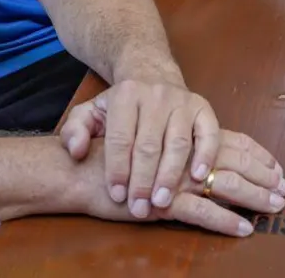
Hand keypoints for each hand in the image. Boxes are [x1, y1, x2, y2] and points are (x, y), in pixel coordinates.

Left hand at [59, 78, 221, 219]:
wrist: (151, 75)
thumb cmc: (120, 105)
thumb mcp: (90, 111)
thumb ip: (75, 130)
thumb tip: (77, 151)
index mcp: (125, 95)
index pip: (120, 138)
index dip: (118, 169)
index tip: (117, 195)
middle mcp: (155, 95)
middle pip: (148, 144)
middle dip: (143, 181)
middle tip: (139, 208)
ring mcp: (182, 101)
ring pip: (178, 143)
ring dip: (170, 176)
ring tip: (162, 202)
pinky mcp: (203, 108)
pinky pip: (209, 133)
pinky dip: (205, 155)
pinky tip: (197, 177)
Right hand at [63, 126, 284, 236]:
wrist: (78, 169)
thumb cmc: (111, 155)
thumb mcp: (147, 141)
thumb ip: (173, 146)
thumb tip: (204, 161)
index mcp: (184, 136)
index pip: (231, 141)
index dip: (256, 155)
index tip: (278, 168)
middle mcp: (185, 153)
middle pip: (235, 162)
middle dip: (263, 177)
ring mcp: (176, 177)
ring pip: (225, 185)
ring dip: (254, 197)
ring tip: (274, 207)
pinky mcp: (163, 202)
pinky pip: (202, 212)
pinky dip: (225, 221)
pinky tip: (243, 228)